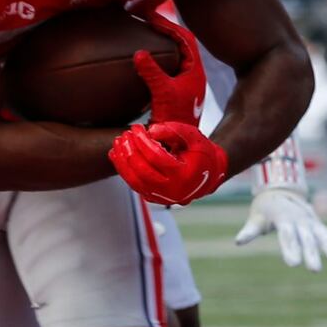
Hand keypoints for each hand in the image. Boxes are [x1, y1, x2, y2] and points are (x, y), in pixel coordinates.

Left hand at [109, 122, 226, 205]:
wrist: (209, 174)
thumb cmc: (201, 154)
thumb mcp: (193, 136)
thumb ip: (174, 130)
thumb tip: (151, 130)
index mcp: (184, 176)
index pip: (156, 157)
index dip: (143, 141)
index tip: (136, 128)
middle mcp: (173, 191)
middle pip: (143, 170)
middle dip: (130, 150)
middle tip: (126, 134)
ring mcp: (162, 198)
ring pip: (134, 181)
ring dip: (122, 161)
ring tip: (118, 142)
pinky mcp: (154, 198)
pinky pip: (134, 185)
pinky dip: (123, 170)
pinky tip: (117, 155)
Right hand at [128, 4, 205, 123]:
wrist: (177, 143)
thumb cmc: (174, 119)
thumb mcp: (162, 93)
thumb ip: (151, 72)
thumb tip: (139, 52)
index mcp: (195, 70)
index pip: (185, 38)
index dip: (168, 25)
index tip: (150, 16)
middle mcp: (192, 74)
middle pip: (181, 42)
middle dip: (164, 28)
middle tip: (145, 17)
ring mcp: (184, 82)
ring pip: (174, 53)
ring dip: (161, 41)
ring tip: (144, 30)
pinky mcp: (174, 90)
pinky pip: (167, 65)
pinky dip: (156, 55)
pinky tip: (142, 55)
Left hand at [234, 187, 326, 271]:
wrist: (282, 192)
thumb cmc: (266, 209)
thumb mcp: (257, 217)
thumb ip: (250, 230)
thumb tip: (237, 241)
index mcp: (284, 218)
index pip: (287, 235)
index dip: (290, 248)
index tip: (293, 264)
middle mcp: (300, 220)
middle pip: (306, 238)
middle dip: (311, 253)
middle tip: (314, 269)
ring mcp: (312, 223)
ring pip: (323, 236)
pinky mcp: (319, 227)